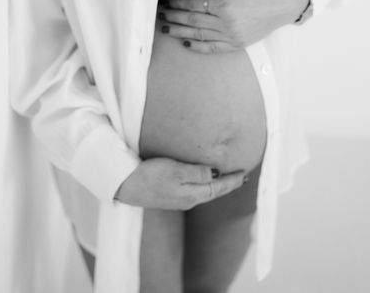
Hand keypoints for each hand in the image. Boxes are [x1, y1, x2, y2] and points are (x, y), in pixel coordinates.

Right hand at [114, 157, 245, 209]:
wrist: (125, 186)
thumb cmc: (149, 175)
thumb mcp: (176, 170)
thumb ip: (197, 173)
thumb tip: (216, 173)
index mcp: (192, 195)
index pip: (219, 188)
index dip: (232, 181)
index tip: (245, 174)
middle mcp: (188, 200)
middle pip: (214, 192)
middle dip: (228, 184)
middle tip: (241, 177)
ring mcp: (178, 199)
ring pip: (204, 192)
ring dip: (217, 185)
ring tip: (225, 178)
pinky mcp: (169, 195)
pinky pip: (194, 191)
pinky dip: (204, 185)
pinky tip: (202, 181)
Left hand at [158, 0, 309, 52]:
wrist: (282, 5)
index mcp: (225, 5)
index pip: (194, 4)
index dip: (178, 3)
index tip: (167, 2)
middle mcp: (226, 23)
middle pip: (193, 21)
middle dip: (174, 18)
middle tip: (160, 16)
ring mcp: (231, 36)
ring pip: (199, 35)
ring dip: (180, 33)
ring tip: (166, 30)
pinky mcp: (237, 45)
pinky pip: (213, 48)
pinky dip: (198, 47)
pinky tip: (186, 44)